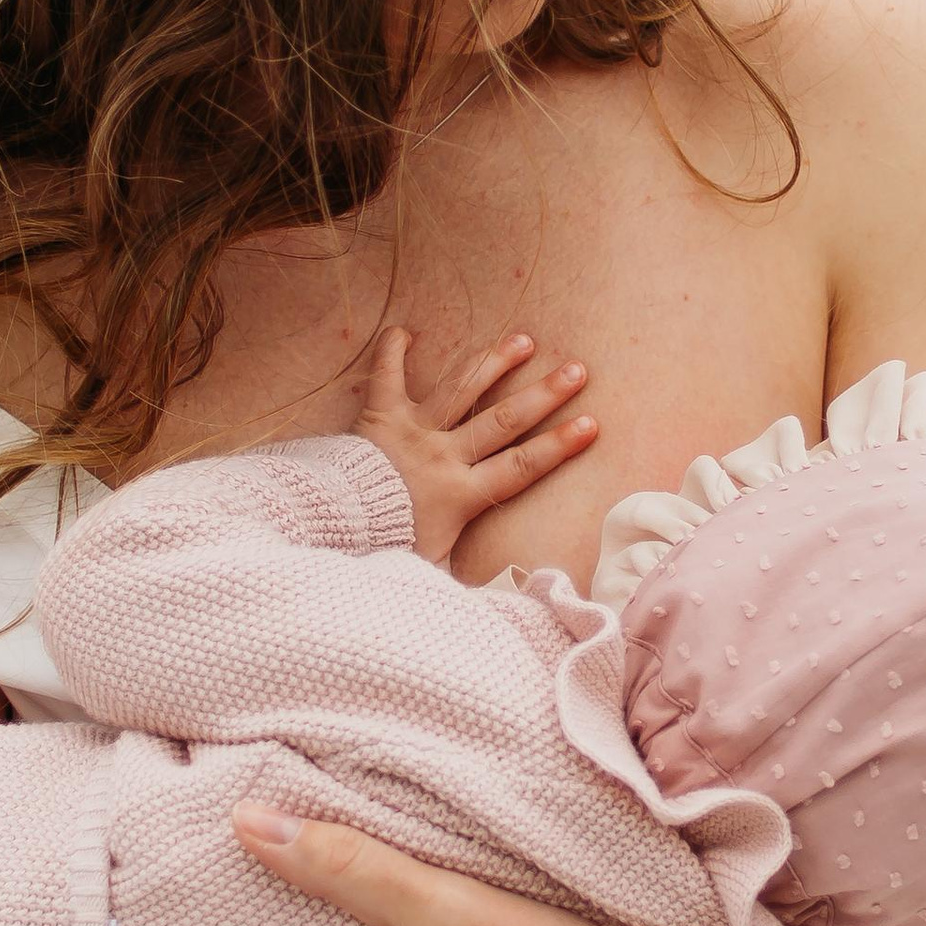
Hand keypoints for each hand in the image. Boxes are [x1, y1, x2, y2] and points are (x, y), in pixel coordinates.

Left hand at [356, 325, 595, 566]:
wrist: (334, 529)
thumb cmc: (388, 546)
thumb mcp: (434, 567)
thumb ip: (470, 573)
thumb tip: (512, 596)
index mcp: (461, 493)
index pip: (521, 468)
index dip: (558, 447)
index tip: (591, 425)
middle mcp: (443, 456)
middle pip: (502, 421)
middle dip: (543, 395)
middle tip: (575, 371)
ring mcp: (413, 431)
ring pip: (460, 390)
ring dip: (492, 363)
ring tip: (523, 339)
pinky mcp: (379, 416)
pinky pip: (386, 377)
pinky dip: (392, 352)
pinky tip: (403, 329)